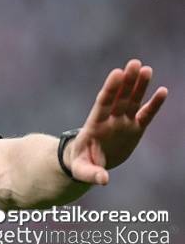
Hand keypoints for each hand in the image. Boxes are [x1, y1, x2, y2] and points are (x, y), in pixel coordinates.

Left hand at [67, 59, 167, 184]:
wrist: (88, 162)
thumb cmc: (81, 164)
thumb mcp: (83, 171)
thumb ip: (92, 174)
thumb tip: (103, 180)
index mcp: (95, 125)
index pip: (103, 103)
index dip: (110, 89)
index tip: (116, 73)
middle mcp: (110, 120)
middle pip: (119, 98)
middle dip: (126, 81)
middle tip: (134, 63)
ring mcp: (123, 122)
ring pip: (132, 101)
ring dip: (139, 86)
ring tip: (146, 68)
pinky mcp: (134, 129)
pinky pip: (145, 114)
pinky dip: (154, 104)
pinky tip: (162, 91)